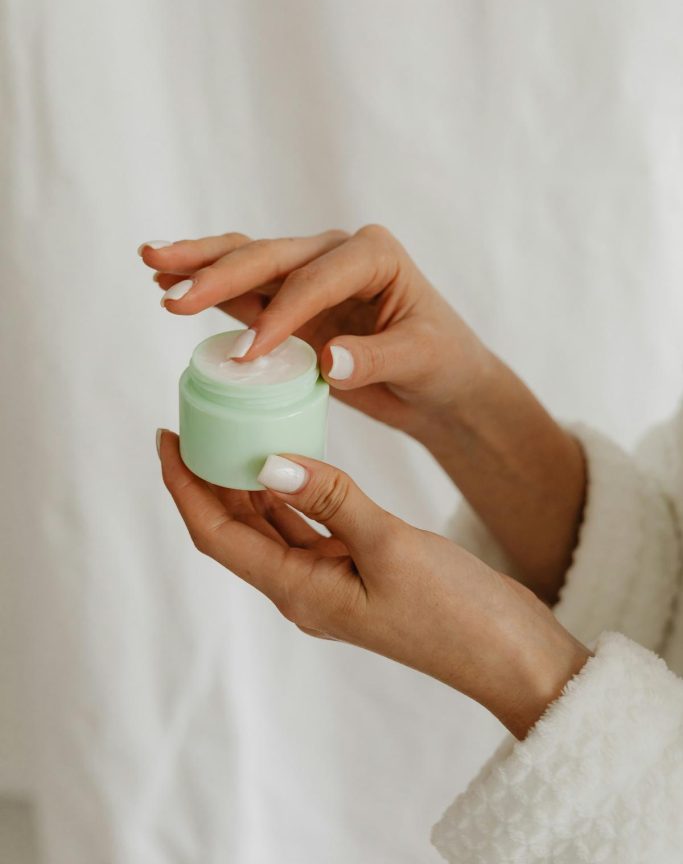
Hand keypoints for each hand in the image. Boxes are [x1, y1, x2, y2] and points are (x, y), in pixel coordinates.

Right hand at [139, 227, 490, 441]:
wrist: (441, 382)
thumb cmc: (441, 362)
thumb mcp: (421, 359)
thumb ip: (376, 358)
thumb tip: (328, 360)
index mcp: (373, 254)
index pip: (315, 279)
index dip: (279, 314)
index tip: (246, 353)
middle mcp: (336, 254)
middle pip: (269, 257)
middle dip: (217, 272)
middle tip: (169, 289)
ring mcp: (310, 275)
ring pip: (247, 263)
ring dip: (199, 266)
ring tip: (150, 262)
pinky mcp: (292, 302)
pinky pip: (244, 290)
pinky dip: (208, 287)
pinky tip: (165, 283)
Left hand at [157, 429, 589, 738]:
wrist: (508, 653)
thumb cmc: (455, 611)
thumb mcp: (390, 545)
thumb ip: (330, 499)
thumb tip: (268, 461)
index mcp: (300, 591)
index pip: (218, 534)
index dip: (184, 486)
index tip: (165, 437)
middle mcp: (303, 590)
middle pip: (234, 530)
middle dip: (206, 479)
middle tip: (194, 422)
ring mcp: (329, 583)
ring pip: (269, 527)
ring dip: (246, 484)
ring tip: (231, 432)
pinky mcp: (356, 573)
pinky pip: (306, 528)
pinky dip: (291, 493)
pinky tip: (290, 460)